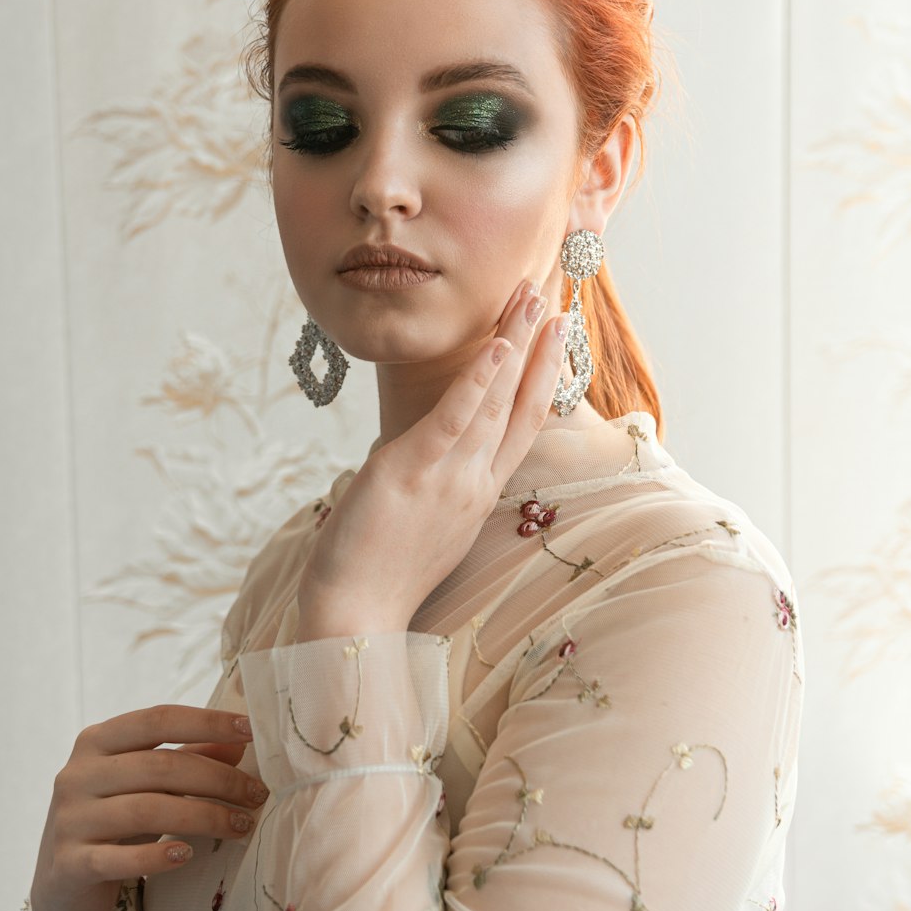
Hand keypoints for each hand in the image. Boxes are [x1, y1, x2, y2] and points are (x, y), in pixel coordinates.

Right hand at [29, 706, 268, 910]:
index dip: (208, 721)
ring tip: (240, 827)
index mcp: (97, 741)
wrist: (63, 886)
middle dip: (218, 780)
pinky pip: (118, 858)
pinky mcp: (69, 866)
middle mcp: (78, 774)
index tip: (252, 729)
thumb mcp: (149, 785)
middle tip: (257, 795)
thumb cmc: (114, 821)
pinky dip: (156, 857)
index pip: (158, 719)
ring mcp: (70, 820)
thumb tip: (240, 738)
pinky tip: (186, 856)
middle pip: (160, 766)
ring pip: (146, 810)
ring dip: (203, 817)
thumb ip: (190, 757)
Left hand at [295, 278, 567, 636]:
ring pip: (496, 402)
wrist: (356, 613)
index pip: (521, 425)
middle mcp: (475, 482)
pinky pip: (454, 419)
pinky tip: (496, 346)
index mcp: (479, 493)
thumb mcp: (425, 522)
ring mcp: (450, 477)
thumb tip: (420, 452)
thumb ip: (435, 482)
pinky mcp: (414, 471)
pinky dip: (478, 381)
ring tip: (532, 299)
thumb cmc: (380, 573)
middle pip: (520, 405)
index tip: (555, 337)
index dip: (542, 377)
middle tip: (555, 297)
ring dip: (516, 345)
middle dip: (540, 348)